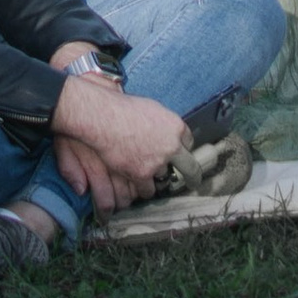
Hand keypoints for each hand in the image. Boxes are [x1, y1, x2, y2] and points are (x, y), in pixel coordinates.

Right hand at [50, 69, 185, 212]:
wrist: (103, 117)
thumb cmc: (122, 108)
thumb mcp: (151, 108)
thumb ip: (162, 122)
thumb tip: (164, 130)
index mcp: (176, 126)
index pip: (188, 142)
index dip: (181, 149)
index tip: (179, 154)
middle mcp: (171, 145)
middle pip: (190, 167)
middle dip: (192, 176)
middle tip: (194, 182)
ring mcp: (158, 162)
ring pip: (164, 179)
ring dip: (157, 178)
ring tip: (149, 177)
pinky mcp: (142, 174)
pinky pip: (148, 190)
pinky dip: (143, 189)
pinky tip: (138, 185)